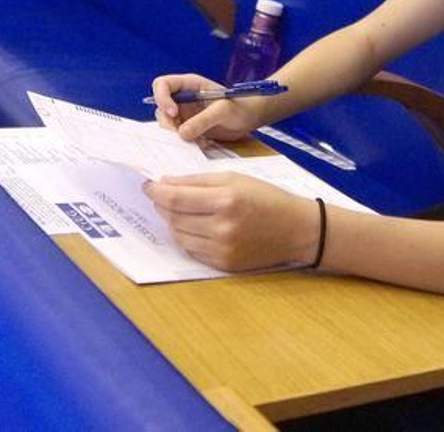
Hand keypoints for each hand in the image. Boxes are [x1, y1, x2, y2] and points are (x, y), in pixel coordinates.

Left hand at [143, 172, 318, 271]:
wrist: (296, 229)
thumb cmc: (266, 197)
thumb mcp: (234, 178)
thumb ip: (197, 181)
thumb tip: (165, 184)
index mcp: (225, 200)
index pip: (176, 198)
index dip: (156, 192)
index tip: (148, 185)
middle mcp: (222, 227)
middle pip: (174, 217)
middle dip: (163, 205)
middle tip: (162, 196)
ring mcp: (222, 249)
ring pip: (179, 236)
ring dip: (173, 222)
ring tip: (179, 211)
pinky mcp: (224, 264)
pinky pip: (192, 251)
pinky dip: (187, 237)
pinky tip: (193, 226)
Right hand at [150, 73, 269, 142]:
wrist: (250, 117)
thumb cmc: (241, 106)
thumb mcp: (223, 110)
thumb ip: (203, 120)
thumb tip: (182, 133)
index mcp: (189, 85)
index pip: (162, 85)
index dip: (162, 98)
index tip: (173, 112)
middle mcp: (183, 98)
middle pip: (161, 108)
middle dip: (168, 123)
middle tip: (181, 136)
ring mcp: (184, 113)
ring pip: (167, 124)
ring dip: (177, 135)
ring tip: (198, 140)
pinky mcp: (188, 127)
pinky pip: (177, 136)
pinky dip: (185, 142)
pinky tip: (202, 143)